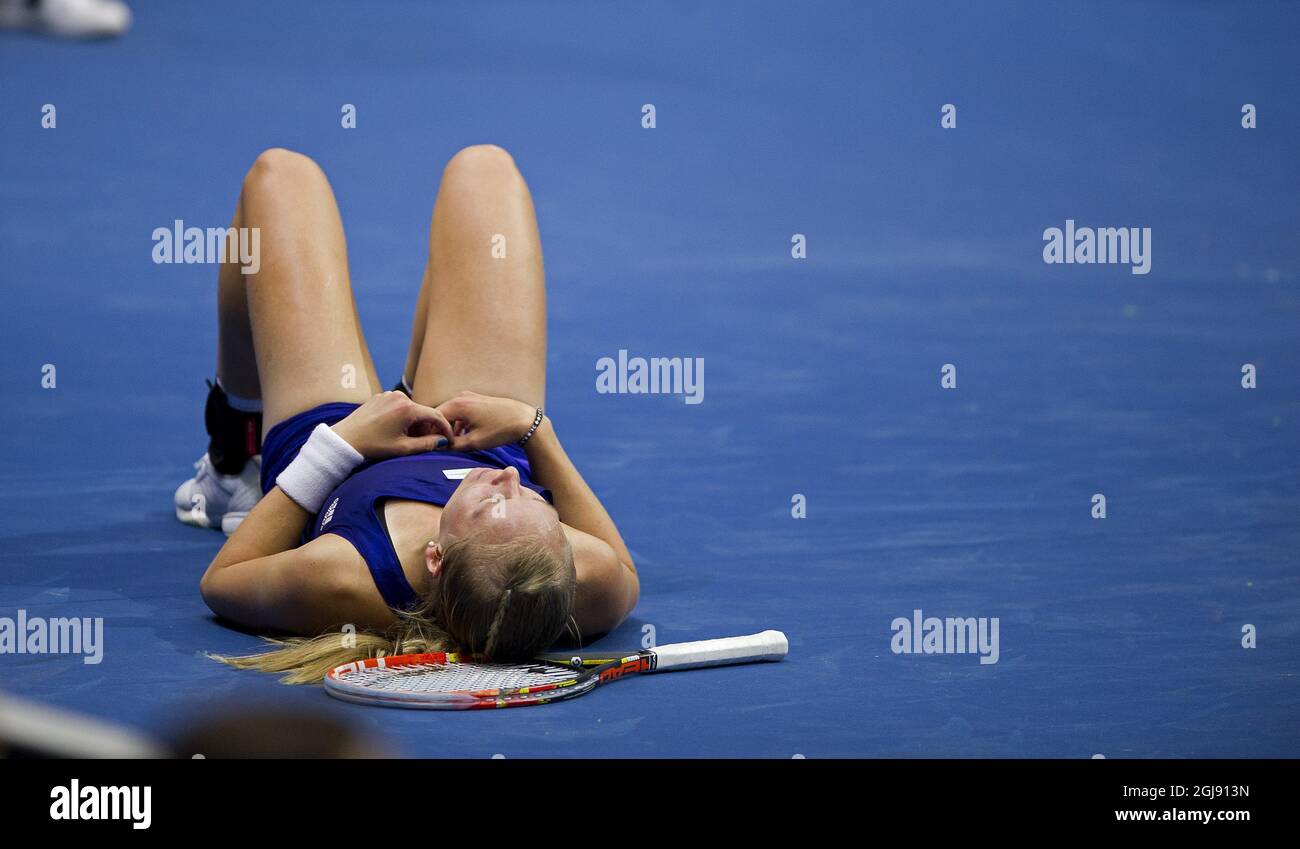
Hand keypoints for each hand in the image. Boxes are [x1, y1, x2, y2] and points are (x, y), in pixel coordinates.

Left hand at [330, 391, 453, 459]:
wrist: (346, 438)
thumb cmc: (373, 445)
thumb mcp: (403, 448)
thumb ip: (427, 444)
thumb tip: (443, 441)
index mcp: (407, 408)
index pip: (436, 415)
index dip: (445, 428)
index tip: (449, 439)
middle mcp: (400, 396)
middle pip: (423, 412)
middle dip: (427, 427)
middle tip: (424, 443)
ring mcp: (389, 394)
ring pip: (411, 409)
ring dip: (414, 422)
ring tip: (406, 438)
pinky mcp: (381, 396)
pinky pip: (399, 406)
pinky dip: (402, 417)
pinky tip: (394, 430)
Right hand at [434, 390, 536, 451]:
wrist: (525, 421)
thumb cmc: (501, 430)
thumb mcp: (474, 442)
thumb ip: (452, 445)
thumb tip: (439, 446)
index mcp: (457, 404)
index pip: (433, 418)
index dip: (431, 433)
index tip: (433, 446)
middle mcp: (461, 397)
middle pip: (441, 414)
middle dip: (440, 430)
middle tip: (441, 446)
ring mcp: (470, 396)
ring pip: (452, 413)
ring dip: (450, 427)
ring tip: (452, 443)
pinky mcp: (478, 400)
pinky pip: (461, 411)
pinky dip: (459, 422)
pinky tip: (464, 435)